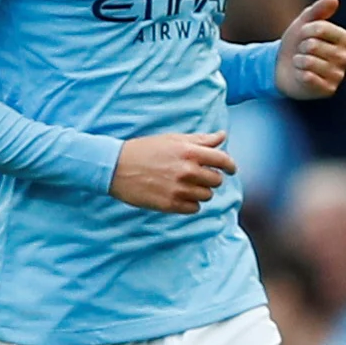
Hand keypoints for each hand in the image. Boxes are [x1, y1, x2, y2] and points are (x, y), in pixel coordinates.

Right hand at [110, 132, 234, 212]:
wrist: (115, 167)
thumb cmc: (145, 150)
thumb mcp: (172, 139)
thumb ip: (200, 140)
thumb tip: (223, 136)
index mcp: (189, 152)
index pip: (223, 160)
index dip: (230, 166)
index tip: (231, 169)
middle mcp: (187, 171)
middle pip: (216, 181)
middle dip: (211, 178)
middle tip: (198, 176)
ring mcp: (179, 189)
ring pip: (206, 196)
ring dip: (200, 191)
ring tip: (185, 185)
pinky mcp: (170, 204)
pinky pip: (194, 208)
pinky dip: (190, 204)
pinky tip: (179, 195)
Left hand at [276, 0, 345, 99]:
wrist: (282, 67)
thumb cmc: (296, 43)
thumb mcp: (304, 23)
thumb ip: (318, 10)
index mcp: (344, 39)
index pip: (321, 28)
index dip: (306, 30)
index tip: (303, 35)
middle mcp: (345, 57)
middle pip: (314, 45)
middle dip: (300, 47)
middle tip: (302, 52)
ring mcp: (338, 75)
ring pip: (309, 62)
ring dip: (298, 61)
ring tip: (301, 63)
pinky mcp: (328, 90)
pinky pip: (308, 78)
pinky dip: (299, 74)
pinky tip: (301, 75)